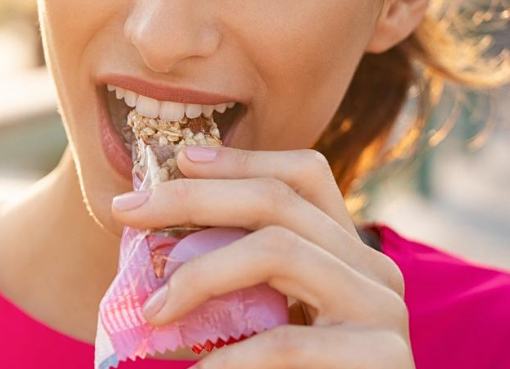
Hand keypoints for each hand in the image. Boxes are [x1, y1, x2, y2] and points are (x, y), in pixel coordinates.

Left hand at [110, 145, 413, 367]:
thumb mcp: (267, 320)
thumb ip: (239, 280)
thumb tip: (154, 232)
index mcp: (350, 255)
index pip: (304, 176)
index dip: (241, 159)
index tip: (179, 160)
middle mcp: (376, 271)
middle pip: (279, 201)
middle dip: (193, 198)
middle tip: (126, 212)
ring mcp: (384, 312)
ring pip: (278, 250)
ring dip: (200, 274)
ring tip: (153, 310)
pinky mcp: (382, 359)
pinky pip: (285, 342)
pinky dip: (228, 358)